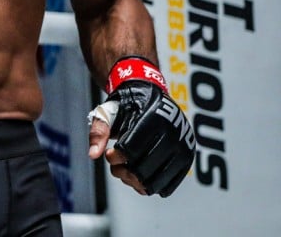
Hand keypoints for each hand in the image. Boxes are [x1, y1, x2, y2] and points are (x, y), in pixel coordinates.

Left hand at [88, 56, 194, 196]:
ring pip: (155, 181)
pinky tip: (139, 176)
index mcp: (153, 115)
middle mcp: (173, 131)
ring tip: (126, 171)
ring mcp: (183, 146)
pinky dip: (150, 186)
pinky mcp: (187, 158)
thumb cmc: (127, 105)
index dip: (115, 157)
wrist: (151, 95)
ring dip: (135, 182)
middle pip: (143, 169)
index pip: (131, 149)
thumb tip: (93, 155)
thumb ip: (98, 130)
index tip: (109, 154)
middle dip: (123, 173)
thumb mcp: (109, 111)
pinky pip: (169, 185)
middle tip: (116, 167)